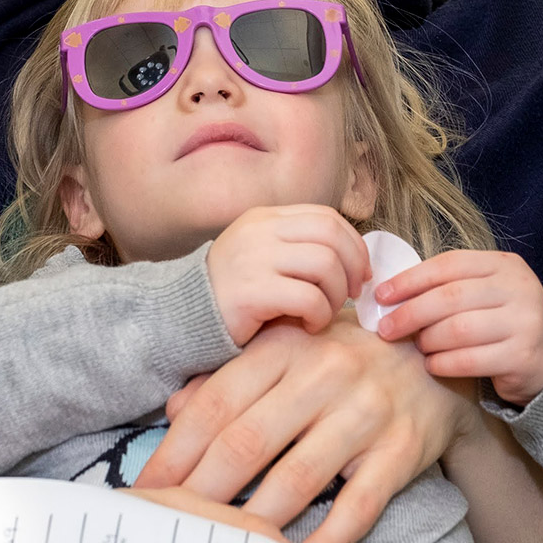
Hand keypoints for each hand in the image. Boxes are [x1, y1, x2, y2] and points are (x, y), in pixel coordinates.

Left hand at [139, 317, 472, 542]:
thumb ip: (231, 377)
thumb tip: (173, 412)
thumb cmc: (344, 356)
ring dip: (253, 523)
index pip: (217, 402)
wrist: (433, 356)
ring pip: (296, 479)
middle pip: (247, 442)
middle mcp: (325, 373)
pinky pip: (356, 507)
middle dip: (200, 493)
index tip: (146, 489)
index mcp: (287, 346)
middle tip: (170, 529)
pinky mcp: (400, 449)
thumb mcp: (289, 349)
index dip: (176, 451)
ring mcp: (366, 412)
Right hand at [205, 204, 371, 344]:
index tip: (360, 272)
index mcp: (265, 218)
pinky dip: (319, 314)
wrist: (181, 319)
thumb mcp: (264, 259)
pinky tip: (309, 326)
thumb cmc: (234, 296)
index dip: (353, 244)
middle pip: (331, 235)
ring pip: (325, 264)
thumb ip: (299, 251)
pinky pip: (308, 298)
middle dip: (353, 266)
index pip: (326, 217)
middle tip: (352, 294)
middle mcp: (259, 231)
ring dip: (335, 294)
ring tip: (324, 313)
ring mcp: (254, 259)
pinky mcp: (250, 292)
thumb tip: (356, 263)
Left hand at [370, 249, 542, 405]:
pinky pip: (470, 360)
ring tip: (418, 346)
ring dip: (428, 340)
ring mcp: (524, 322)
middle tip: (387, 328)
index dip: (411, 279)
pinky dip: (443, 363)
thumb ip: (448, 287)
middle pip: (451, 297)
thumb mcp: (484, 292)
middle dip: (411, 313)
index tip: (382, 296)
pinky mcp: (522, 356)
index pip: (449, 265)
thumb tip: (391, 295)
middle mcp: (518, 288)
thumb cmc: (502, 320)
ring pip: (459, 329)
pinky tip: (433, 365)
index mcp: (504, 264)